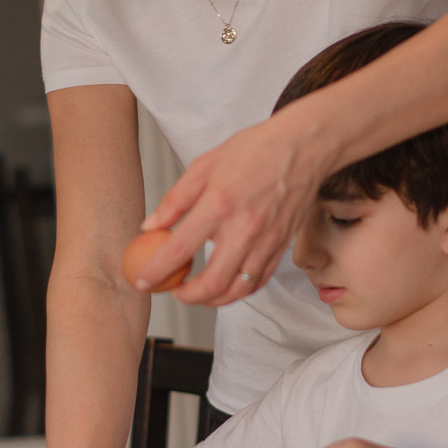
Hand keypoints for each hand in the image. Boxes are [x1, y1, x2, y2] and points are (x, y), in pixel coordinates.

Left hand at [139, 107, 329, 305]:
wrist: (303, 148)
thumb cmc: (256, 151)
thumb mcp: (205, 165)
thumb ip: (175, 199)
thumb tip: (151, 225)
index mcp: (219, 205)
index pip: (179, 249)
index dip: (156, 271)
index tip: (144, 280)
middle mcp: (244, 229)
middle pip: (212, 283)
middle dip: (187, 297)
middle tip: (173, 291)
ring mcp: (266, 242)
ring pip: (238, 290)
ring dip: (213, 300)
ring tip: (197, 293)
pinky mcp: (281, 247)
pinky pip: (258, 281)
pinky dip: (238, 290)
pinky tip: (225, 284)